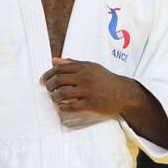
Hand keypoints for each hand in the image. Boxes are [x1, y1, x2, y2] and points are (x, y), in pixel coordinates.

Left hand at [42, 58, 167, 148]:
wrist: (124, 92)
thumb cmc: (105, 79)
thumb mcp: (90, 67)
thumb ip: (72, 63)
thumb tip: (54, 60)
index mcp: (84, 67)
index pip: (60, 69)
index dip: (48, 75)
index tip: (43, 80)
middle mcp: (85, 77)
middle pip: (59, 80)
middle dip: (50, 86)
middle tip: (48, 90)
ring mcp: (88, 90)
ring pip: (63, 93)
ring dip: (55, 97)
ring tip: (54, 99)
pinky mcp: (92, 103)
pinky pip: (72, 106)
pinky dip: (63, 107)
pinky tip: (61, 107)